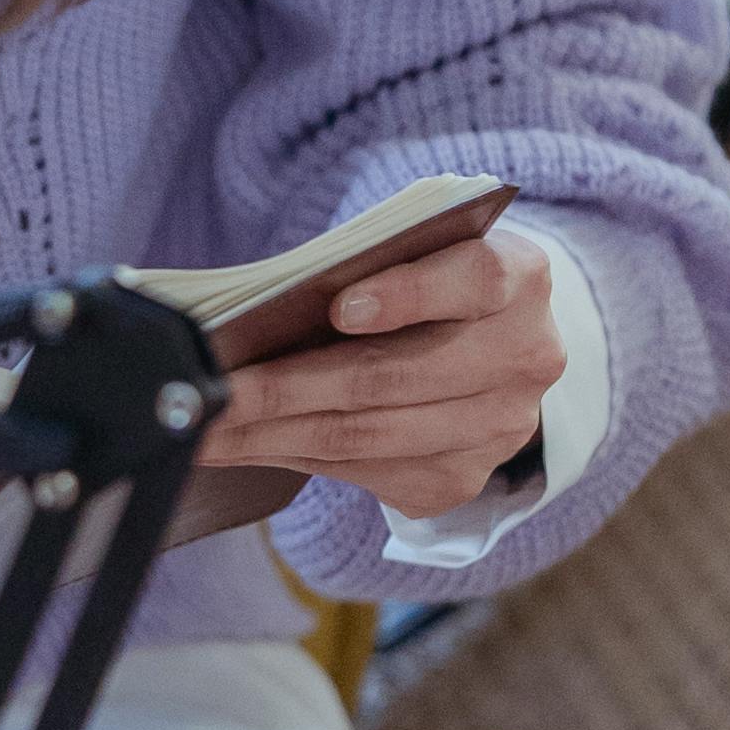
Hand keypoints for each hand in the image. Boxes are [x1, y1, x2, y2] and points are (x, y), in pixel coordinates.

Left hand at [192, 226, 564, 528]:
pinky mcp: (461, 480)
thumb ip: (366, 264)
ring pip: (370, 437)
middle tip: (213, 387)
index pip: (474, 279)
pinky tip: (238, 446)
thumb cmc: (428, 278)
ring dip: (273, 435)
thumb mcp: (415, 249)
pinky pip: (362, 473)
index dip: (408, 294)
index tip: (340, 306)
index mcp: (521, 279)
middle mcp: (525, 358)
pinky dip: (292, 457)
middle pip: (398, 376)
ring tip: (204, 426)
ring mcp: (498, 429)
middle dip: (291, 385)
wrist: (488, 341)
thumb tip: (262, 309)